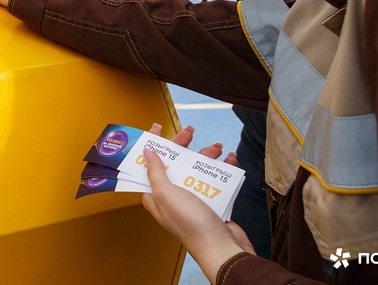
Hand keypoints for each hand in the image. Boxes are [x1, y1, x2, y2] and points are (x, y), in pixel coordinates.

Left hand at [142, 124, 253, 280]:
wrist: (222, 248)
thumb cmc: (191, 224)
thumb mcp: (166, 194)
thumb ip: (155, 172)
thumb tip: (146, 152)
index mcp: (155, 195)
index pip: (148, 165)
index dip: (152, 146)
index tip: (157, 128)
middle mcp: (172, 196)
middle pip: (174, 163)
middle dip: (182, 146)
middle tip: (190, 131)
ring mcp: (192, 199)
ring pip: (196, 170)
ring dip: (206, 156)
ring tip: (217, 147)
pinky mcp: (211, 202)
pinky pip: (214, 180)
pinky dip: (222, 169)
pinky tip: (231, 161)